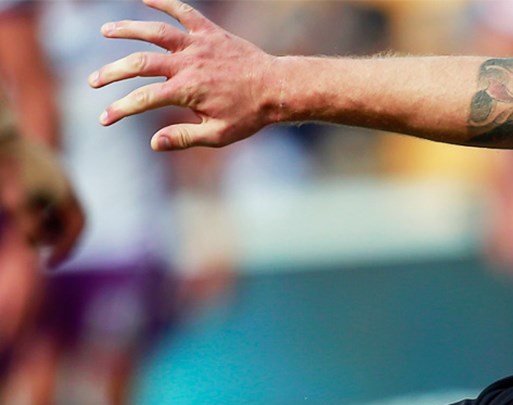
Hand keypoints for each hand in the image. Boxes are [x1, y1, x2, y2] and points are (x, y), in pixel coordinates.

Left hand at [0, 134, 84, 266]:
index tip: (48, 266)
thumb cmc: (10, 171)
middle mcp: (66, 185)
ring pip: (61, 210)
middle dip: (59, 240)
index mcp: (66, 194)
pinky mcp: (44, 170)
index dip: (65, 250)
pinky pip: (51, 199)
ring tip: (31, 235)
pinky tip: (26, 215)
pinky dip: (43, 214)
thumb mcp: (19, 204)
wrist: (2, 136)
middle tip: (43, 255)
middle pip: (72, 221)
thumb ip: (32, 228)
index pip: (76, 229)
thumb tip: (37, 245)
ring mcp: (57, 176)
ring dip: (50, 227)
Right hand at [89, 0, 279, 150]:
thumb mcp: (218, 134)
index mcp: (187, 90)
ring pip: (155, 32)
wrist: (278, 87)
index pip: (142, 100)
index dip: (120, 109)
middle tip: (93, 81)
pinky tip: (145, 0)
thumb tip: (153, 143)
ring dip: (128, 30)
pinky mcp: (210, 32)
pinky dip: (164, 4)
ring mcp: (198, 45)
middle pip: (138, 64)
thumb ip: (185, 137)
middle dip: (112, 73)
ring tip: (105, 31)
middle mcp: (188, 64)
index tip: (105, 118)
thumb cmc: (249, 114)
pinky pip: (184, 12)